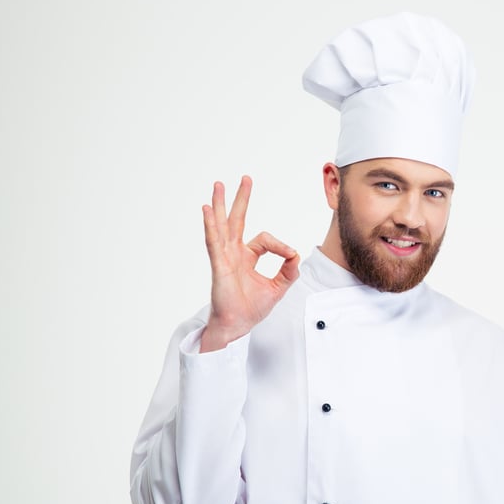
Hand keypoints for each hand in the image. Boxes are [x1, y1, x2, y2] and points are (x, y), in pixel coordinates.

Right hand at [200, 176, 299, 351]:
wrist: (238, 325)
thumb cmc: (251, 308)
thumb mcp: (278, 287)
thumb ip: (288, 271)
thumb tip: (295, 255)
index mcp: (246, 257)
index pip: (263, 239)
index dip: (279, 244)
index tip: (290, 254)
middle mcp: (233, 253)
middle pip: (236, 220)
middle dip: (241, 199)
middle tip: (245, 178)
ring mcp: (224, 257)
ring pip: (221, 225)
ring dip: (220, 204)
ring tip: (218, 185)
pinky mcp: (218, 265)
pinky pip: (214, 241)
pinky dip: (210, 224)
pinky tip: (207, 210)